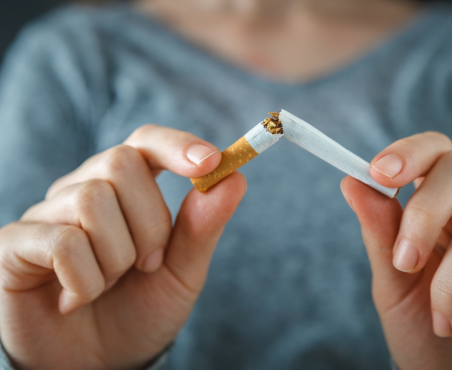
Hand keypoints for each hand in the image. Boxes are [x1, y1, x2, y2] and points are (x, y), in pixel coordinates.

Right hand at [0, 125, 245, 369]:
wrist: (98, 363)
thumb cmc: (140, 310)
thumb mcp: (182, 272)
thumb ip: (203, 226)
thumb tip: (235, 177)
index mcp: (125, 191)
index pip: (145, 142)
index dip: (176, 145)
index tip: (212, 161)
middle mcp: (83, 191)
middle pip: (121, 164)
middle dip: (149, 224)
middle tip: (147, 265)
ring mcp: (47, 215)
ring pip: (92, 200)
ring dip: (117, 257)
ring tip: (110, 284)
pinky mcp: (15, 244)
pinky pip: (62, 242)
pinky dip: (86, 280)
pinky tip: (76, 300)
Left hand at [341, 132, 451, 369]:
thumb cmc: (430, 337)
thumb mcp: (394, 285)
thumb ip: (380, 234)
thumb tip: (351, 181)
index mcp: (448, 211)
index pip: (437, 153)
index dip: (410, 152)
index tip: (377, 172)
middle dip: (424, 212)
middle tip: (405, 263)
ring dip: (450, 285)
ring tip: (444, 324)